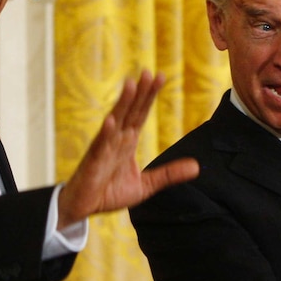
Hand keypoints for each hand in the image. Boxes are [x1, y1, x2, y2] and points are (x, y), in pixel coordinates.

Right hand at [57, 70, 199, 228]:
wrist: (84, 207)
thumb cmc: (109, 192)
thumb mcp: (146, 185)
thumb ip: (169, 174)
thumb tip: (196, 167)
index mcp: (127, 141)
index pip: (141, 114)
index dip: (150, 96)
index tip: (160, 77)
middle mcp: (116, 139)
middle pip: (130, 111)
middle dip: (140, 92)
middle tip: (149, 72)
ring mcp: (104, 148)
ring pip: (115, 122)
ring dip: (123, 104)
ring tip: (131, 85)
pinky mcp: (94, 162)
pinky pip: (100, 146)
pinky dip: (106, 133)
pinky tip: (111, 121)